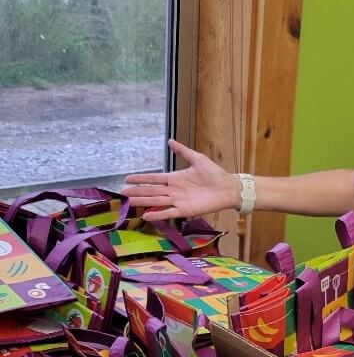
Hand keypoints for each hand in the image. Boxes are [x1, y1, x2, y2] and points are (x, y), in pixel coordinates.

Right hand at [123, 139, 238, 220]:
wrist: (228, 187)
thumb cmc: (214, 173)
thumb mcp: (197, 159)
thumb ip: (183, 151)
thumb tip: (170, 141)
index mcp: (175, 178)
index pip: (153, 179)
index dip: (141, 179)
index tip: (126, 179)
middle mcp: (174, 190)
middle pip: (151, 191)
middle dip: (136, 192)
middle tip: (121, 193)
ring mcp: (178, 201)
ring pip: (156, 202)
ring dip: (142, 202)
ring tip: (128, 203)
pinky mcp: (185, 210)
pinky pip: (169, 213)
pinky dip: (158, 215)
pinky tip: (146, 216)